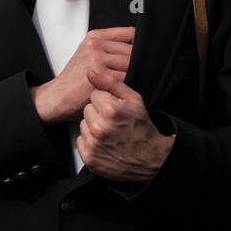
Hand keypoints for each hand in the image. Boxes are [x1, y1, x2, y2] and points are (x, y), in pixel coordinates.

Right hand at [31, 26, 134, 123]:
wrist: (57, 97)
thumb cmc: (74, 79)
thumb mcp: (87, 53)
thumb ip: (108, 46)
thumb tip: (136, 47)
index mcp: (94, 37)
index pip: (129, 33)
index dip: (137, 45)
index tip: (139, 55)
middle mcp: (95, 46)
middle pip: (132, 50)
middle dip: (136, 63)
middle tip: (136, 73)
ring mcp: (97, 60)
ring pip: (131, 64)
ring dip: (134, 74)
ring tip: (129, 82)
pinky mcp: (101, 76)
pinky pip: (126, 78)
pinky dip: (128, 84)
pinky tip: (123, 89)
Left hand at [76, 68, 173, 182]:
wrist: (150, 158)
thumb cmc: (142, 127)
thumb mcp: (134, 99)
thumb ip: (111, 83)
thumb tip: (90, 72)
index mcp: (110, 110)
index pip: (94, 95)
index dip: (106, 101)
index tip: (116, 109)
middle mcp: (99, 128)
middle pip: (87, 110)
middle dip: (98, 113)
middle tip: (113, 122)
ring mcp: (93, 144)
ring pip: (83, 125)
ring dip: (93, 127)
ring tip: (110, 133)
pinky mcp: (89, 158)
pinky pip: (81, 141)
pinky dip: (91, 142)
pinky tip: (105, 143)